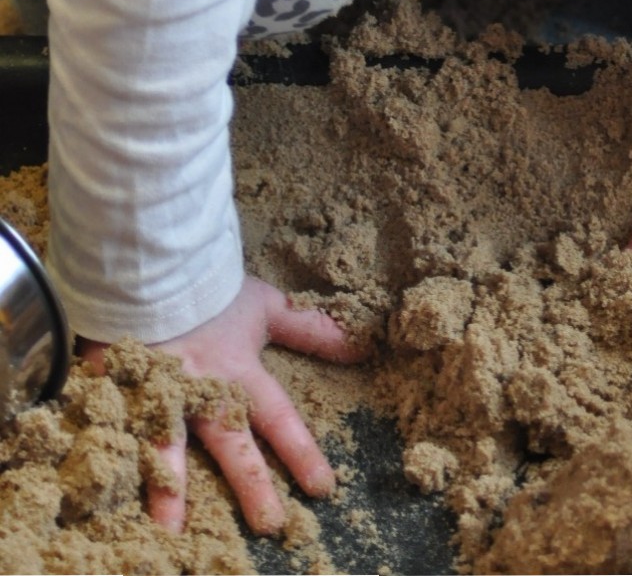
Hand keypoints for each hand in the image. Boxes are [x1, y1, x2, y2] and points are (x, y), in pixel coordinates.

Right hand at [79, 276, 365, 534]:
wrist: (146, 265)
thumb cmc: (209, 290)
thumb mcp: (266, 306)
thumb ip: (309, 330)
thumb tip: (360, 345)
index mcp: (238, 370)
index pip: (278, 417)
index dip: (301, 452)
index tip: (323, 488)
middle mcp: (200, 388)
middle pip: (229, 442)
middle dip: (250, 485)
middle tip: (270, 526)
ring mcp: (154, 392)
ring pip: (163, 446)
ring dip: (167, 490)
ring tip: (171, 533)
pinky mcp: (113, 391)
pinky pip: (110, 431)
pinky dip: (109, 464)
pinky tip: (104, 500)